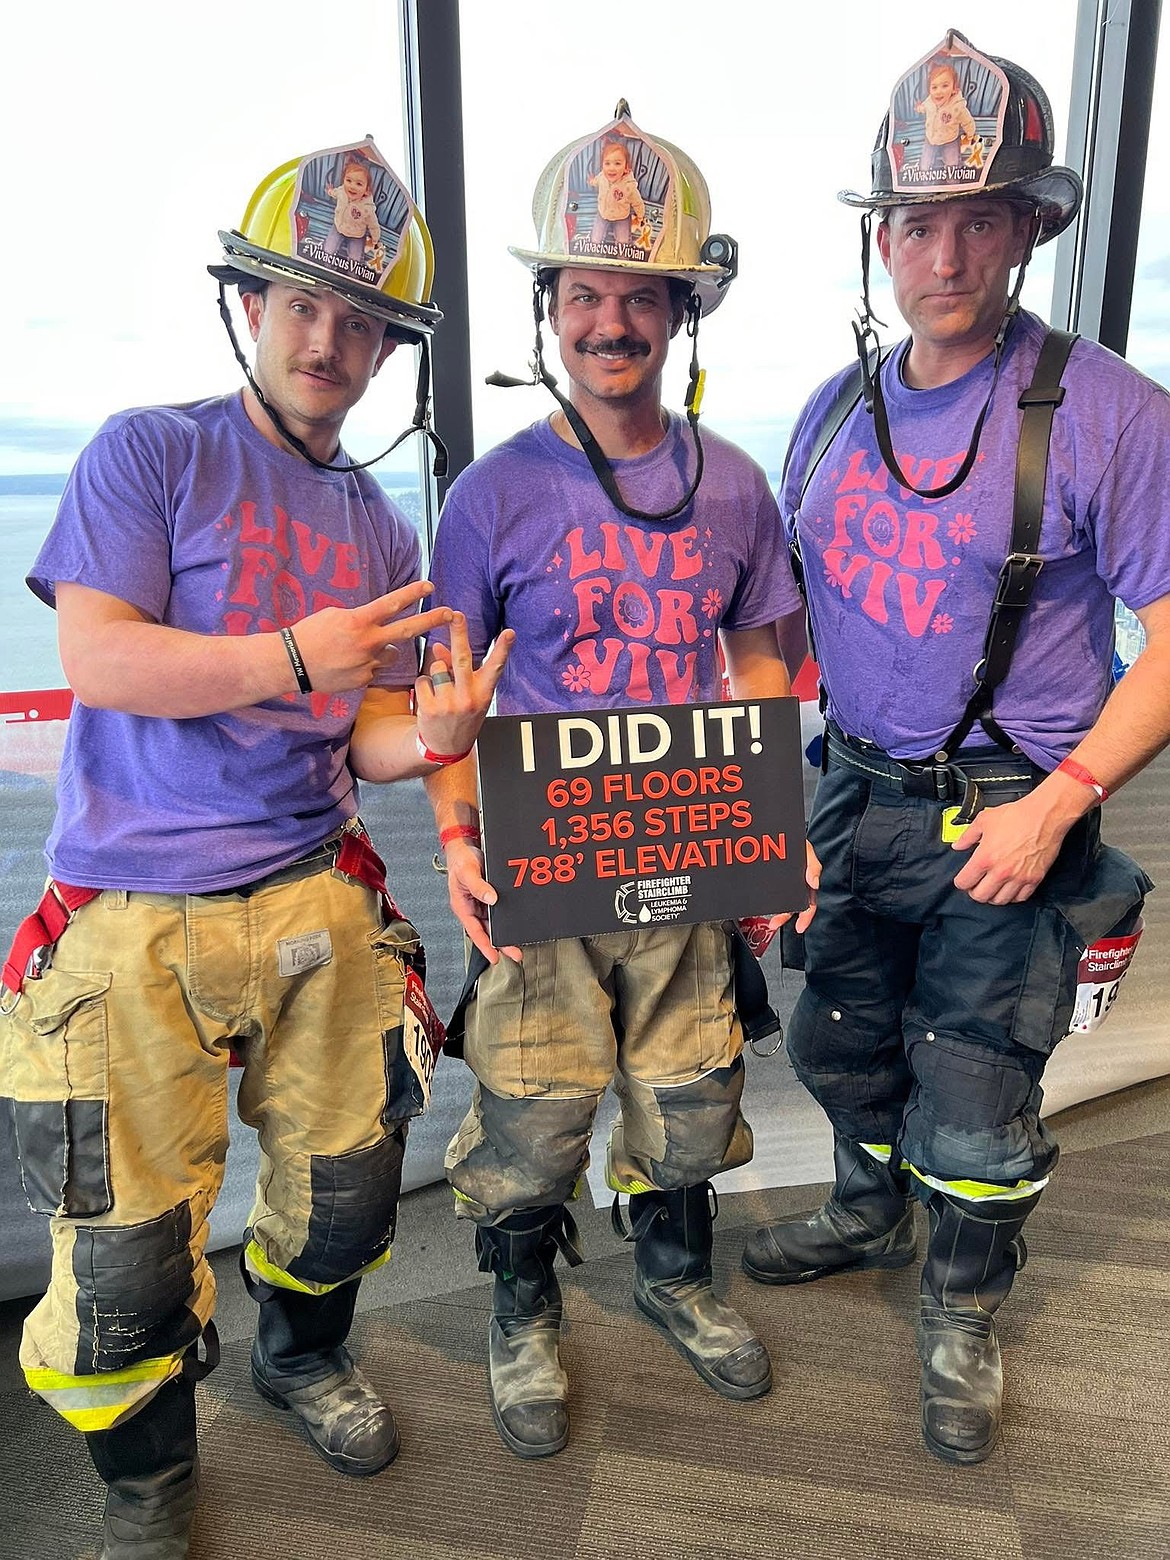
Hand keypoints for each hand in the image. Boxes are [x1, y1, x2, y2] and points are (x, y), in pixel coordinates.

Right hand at [290, 582, 454, 694]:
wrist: (292, 664)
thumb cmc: (310, 634)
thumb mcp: (335, 615)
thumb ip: (361, 617)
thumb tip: (377, 619)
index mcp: (359, 621)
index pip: (391, 603)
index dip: (412, 593)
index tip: (430, 585)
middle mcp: (367, 641)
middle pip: (407, 630)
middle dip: (431, 620)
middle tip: (451, 614)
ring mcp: (368, 663)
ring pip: (390, 654)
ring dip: (382, 650)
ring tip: (355, 651)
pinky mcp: (364, 680)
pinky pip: (375, 670)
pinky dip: (367, 666)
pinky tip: (347, 665)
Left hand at [416, 615, 513, 759]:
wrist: (446, 749)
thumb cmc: (461, 715)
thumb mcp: (468, 694)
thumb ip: (456, 669)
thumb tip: (438, 646)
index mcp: (484, 693)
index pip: (495, 667)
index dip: (502, 649)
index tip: (509, 632)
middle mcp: (469, 698)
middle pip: (462, 659)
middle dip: (459, 634)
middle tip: (456, 614)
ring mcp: (450, 704)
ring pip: (437, 667)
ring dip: (436, 672)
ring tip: (441, 691)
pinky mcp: (431, 709)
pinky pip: (423, 681)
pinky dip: (424, 686)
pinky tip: (430, 700)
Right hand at [444, 840, 521, 964]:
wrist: (466, 846)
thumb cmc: (460, 860)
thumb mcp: (467, 872)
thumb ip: (478, 886)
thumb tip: (491, 899)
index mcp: (463, 907)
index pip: (475, 931)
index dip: (485, 946)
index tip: (495, 957)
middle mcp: (472, 908)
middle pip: (487, 931)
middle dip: (500, 944)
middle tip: (515, 954)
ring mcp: (481, 904)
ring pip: (494, 924)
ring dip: (505, 933)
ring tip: (518, 944)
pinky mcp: (489, 897)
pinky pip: (498, 913)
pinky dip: (507, 919)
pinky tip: (517, 923)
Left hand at [767, 839, 820, 934]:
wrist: (780, 833)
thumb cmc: (796, 842)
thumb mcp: (807, 850)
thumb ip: (813, 865)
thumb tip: (814, 884)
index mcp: (807, 882)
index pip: (809, 904)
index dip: (806, 917)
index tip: (800, 927)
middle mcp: (796, 886)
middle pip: (793, 907)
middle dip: (784, 918)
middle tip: (774, 924)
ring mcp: (784, 885)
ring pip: (781, 904)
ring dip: (775, 913)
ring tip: (768, 920)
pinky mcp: (772, 882)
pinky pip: (770, 895)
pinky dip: (765, 902)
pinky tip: (759, 905)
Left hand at [950, 791, 1073, 903]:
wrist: (1044, 815)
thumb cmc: (1018, 816)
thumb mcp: (984, 820)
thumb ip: (967, 836)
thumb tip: (958, 845)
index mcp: (985, 858)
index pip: (964, 883)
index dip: (961, 881)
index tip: (963, 878)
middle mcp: (1001, 871)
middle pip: (980, 896)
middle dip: (974, 892)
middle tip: (976, 884)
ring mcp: (1018, 877)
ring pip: (1000, 901)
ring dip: (993, 896)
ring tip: (992, 887)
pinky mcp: (1034, 879)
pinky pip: (1020, 898)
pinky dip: (1013, 896)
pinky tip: (1010, 887)